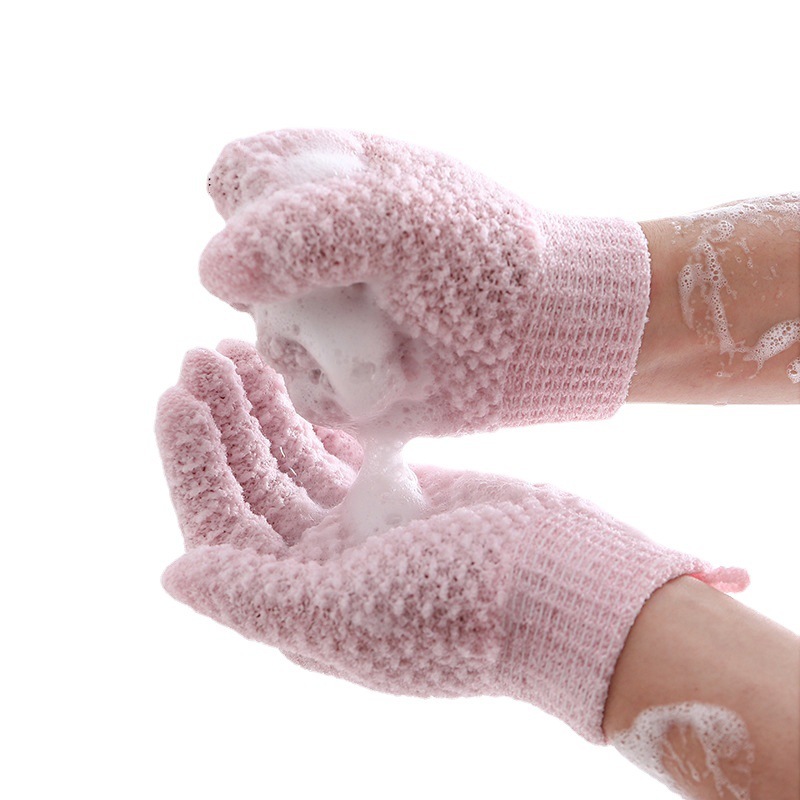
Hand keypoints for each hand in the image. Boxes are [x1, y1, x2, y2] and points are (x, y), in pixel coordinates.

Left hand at [156, 341, 743, 742]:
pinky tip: (290, 374)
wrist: (570, 584)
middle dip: (222, 422)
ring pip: (288, 459)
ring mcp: (356, 527)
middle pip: (250, 485)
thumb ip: (256, 597)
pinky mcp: (394, 492)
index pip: (221, 527)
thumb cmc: (469, 604)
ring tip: (235, 349)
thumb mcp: (354, 611)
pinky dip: (308, 412)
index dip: (192, 463)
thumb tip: (173, 574)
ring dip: (260, 409)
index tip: (177, 394)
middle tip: (201, 354)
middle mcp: (318, 568)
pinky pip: (332, 447)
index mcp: (298, 601)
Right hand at [198, 129, 651, 435]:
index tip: (301, 230)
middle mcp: (317, 253)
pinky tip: (397, 376)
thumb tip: (210, 271)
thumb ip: (298, 229)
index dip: (250, 209)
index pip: (237, 179)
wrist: (543, 334)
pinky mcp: (342, 375)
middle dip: (295, 293)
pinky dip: (346, 388)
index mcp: (325, 185)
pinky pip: (303, 391)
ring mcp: (327, 318)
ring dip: (326, 347)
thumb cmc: (483, 257)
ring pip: (268, 339)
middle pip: (241, 270)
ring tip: (393, 337)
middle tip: (363, 292)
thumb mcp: (395, 218)